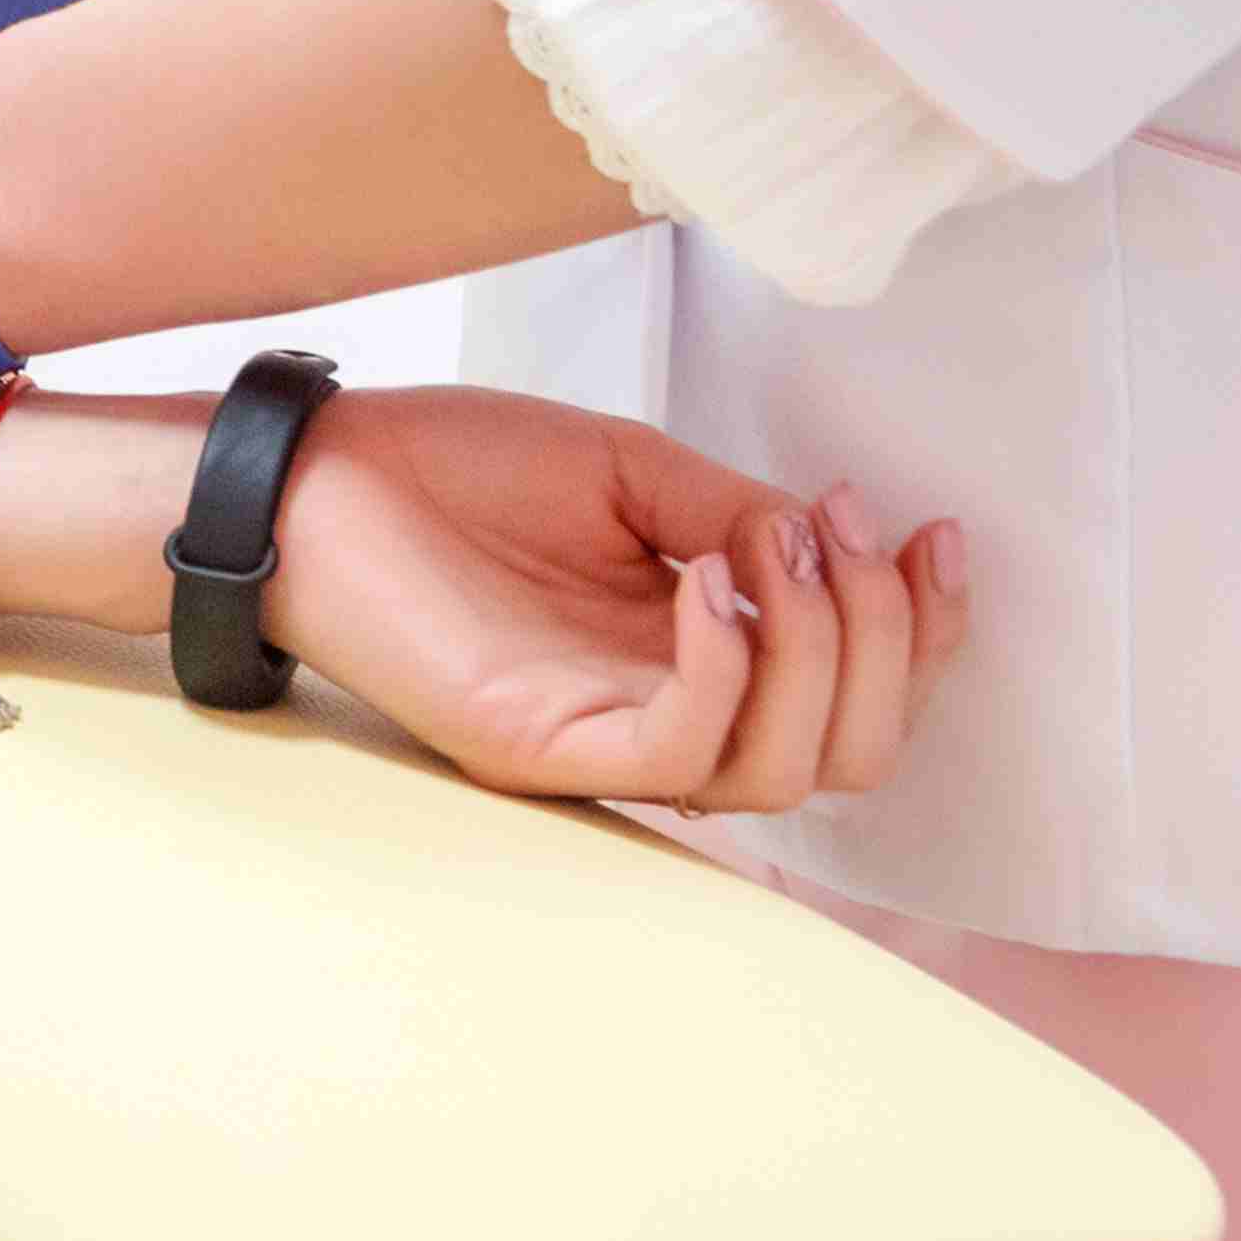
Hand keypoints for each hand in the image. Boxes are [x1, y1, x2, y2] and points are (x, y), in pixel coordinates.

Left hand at [273, 388, 972, 808]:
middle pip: (848, 756)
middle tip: (846, 534)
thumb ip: (736, 513)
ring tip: (780, 547)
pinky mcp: (540, 746)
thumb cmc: (451, 469)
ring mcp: (600, 742)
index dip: (923, 631)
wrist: (313, 471)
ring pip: (783, 771)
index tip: (928, 532)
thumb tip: (828, 541)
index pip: (859, 697)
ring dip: (822, 651)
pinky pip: (680, 750)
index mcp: (693, 656)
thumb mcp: (634, 473)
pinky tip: (707, 584)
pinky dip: (727, 667)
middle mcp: (658, 717)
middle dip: (889, 645)